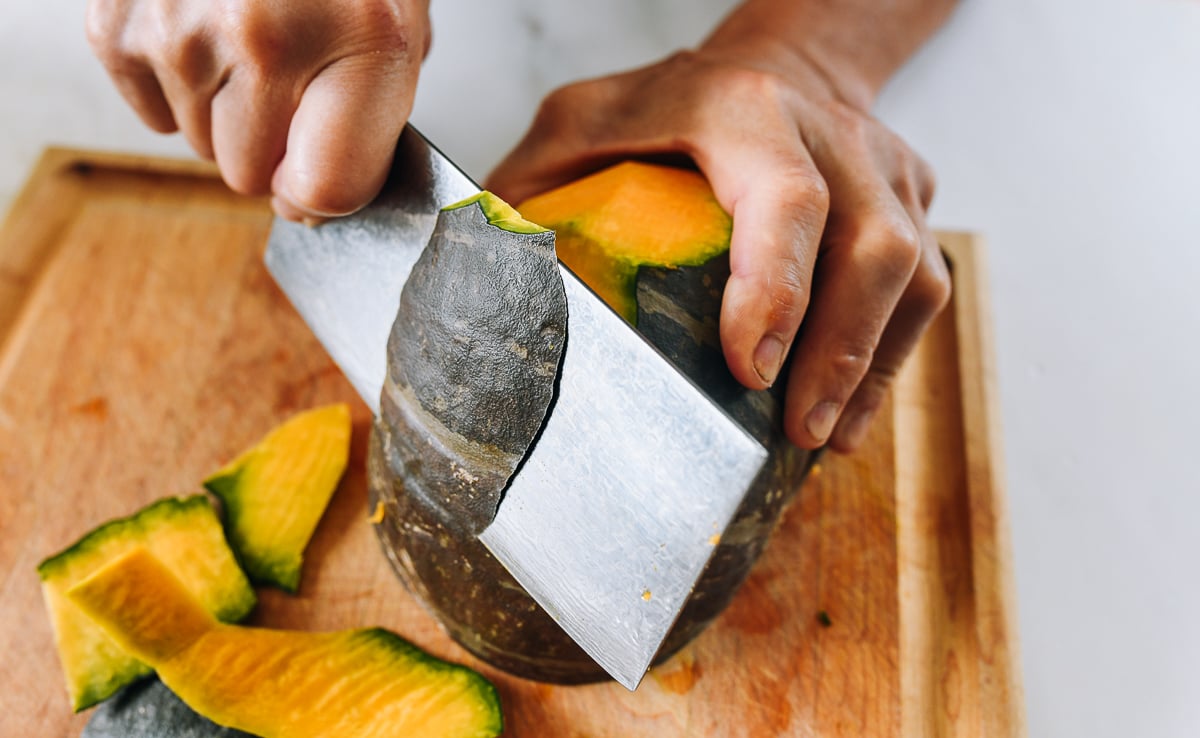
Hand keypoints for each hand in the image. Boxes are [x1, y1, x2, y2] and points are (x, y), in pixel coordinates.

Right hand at [86, 0, 430, 220]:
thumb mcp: (399, 30)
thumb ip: (367, 123)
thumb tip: (310, 198)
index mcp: (357, 39)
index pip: (325, 190)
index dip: (324, 196)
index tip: (320, 177)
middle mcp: (263, 37)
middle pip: (252, 176)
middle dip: (275, 147)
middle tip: (294, 83)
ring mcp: (182, 29)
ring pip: (201, 148)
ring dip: (229, 115)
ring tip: (254, 44)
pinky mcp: (121, 21)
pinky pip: (155, 114)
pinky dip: (181, 90)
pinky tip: (209, 38)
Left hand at [486, 38, 950, 452]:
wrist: (776, 69)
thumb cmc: (668, 107)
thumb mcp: (582, 123)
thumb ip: (535, 186)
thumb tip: (486, 280)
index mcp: (744, 110)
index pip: (785, 197)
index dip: (777, 286)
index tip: (747, 370)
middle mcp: (831, 134)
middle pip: (873, 245)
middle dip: (838, 350)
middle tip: (793, 428)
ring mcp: (885, 168)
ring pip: (914, 272)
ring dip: (870, 367)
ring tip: (822, 435)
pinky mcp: (912, 202)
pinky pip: (926, 287)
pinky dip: (888, 358)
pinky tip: (847, 410)